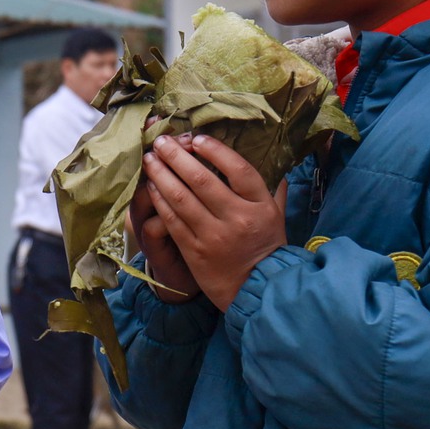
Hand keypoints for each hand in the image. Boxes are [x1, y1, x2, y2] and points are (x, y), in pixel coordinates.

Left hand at [140, 133, 286, 312]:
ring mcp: (214, 235)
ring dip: (162, 175)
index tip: (197, 138)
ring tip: (150, 159)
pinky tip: (151, 186)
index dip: (216, 151)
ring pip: (181, 198)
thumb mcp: (278, 218)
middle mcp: (238, 218)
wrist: (257, 290)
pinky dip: (160, 201)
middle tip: (162, 141)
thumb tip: (279, 166)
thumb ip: (276, 192)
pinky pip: (172, 220)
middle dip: (178, 157)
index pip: (239, 170)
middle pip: (202, 180)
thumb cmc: (266, 248)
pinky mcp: (194, 250)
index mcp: (261, 206)